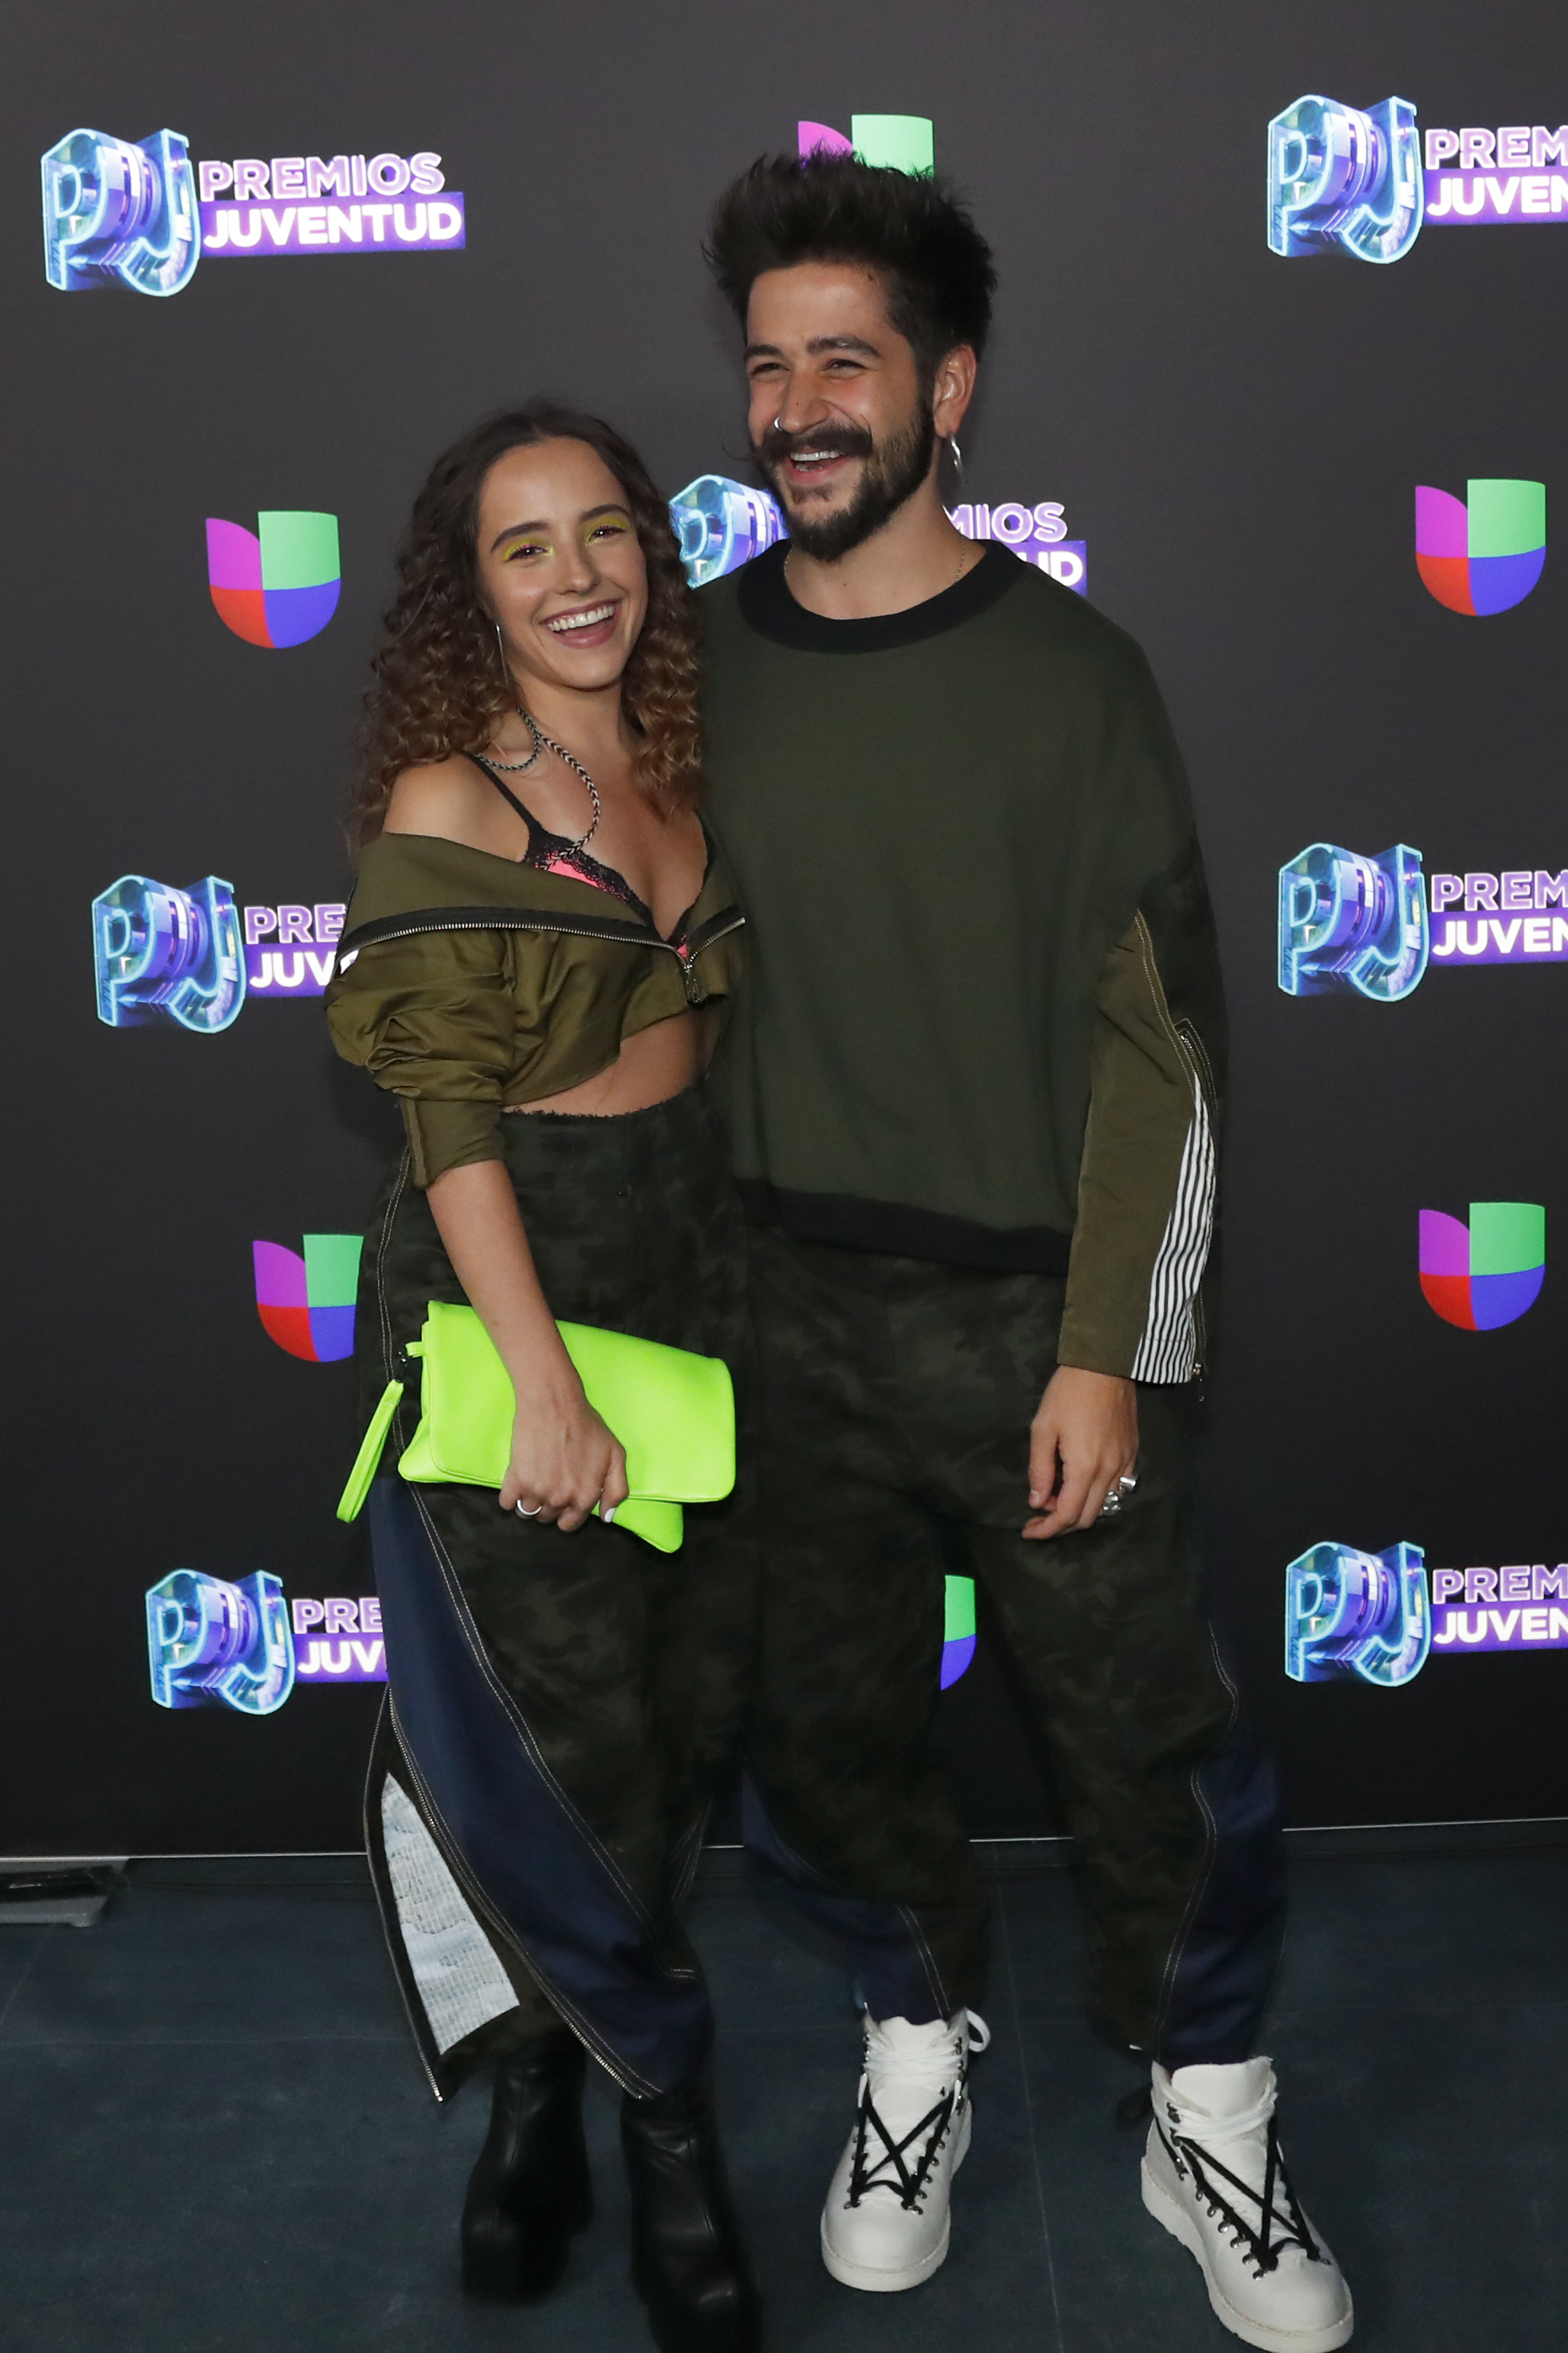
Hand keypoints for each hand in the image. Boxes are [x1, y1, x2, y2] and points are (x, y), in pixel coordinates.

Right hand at [501, 1376, 629, 1532]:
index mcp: (585, 1496)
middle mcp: (561, 1499)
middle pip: (548, 1518)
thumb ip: (617, 1490)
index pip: (570, 1524)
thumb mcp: (616, 1455)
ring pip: (527, 1512)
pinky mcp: (516, 1480)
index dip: (567, 1513)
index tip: (563, 1498)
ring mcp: (537, 1491)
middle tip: (550, 1481)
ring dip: (529, 1501)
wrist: (555, 1405)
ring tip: (534, 1479)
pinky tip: (517, 1481)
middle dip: (549, 1505)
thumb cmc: (586, 1425)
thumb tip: (607, 1517)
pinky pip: (507, 1503)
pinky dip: (510, 1496)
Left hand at [1024, 1366, 1138, 1540]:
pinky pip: (1119, 1488)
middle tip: (1039, 1515)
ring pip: (1105, 1505)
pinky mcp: (1133, 1453)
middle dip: (1061, 1525)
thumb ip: (1040, 1469)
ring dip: (1080, 1510)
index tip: (1028, 1530)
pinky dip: (1098, 1496)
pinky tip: (1082, 1484)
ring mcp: (1125, 1464)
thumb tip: (1037, 1501)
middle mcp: (1109, 1472)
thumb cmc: (1068, 1393)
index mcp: (1085, 1468)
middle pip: (1088, 1517)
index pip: (1067, 1515)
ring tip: (1057, 1497)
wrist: (1106, 1365)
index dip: (1047, 1529)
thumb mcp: (1043, 1428)